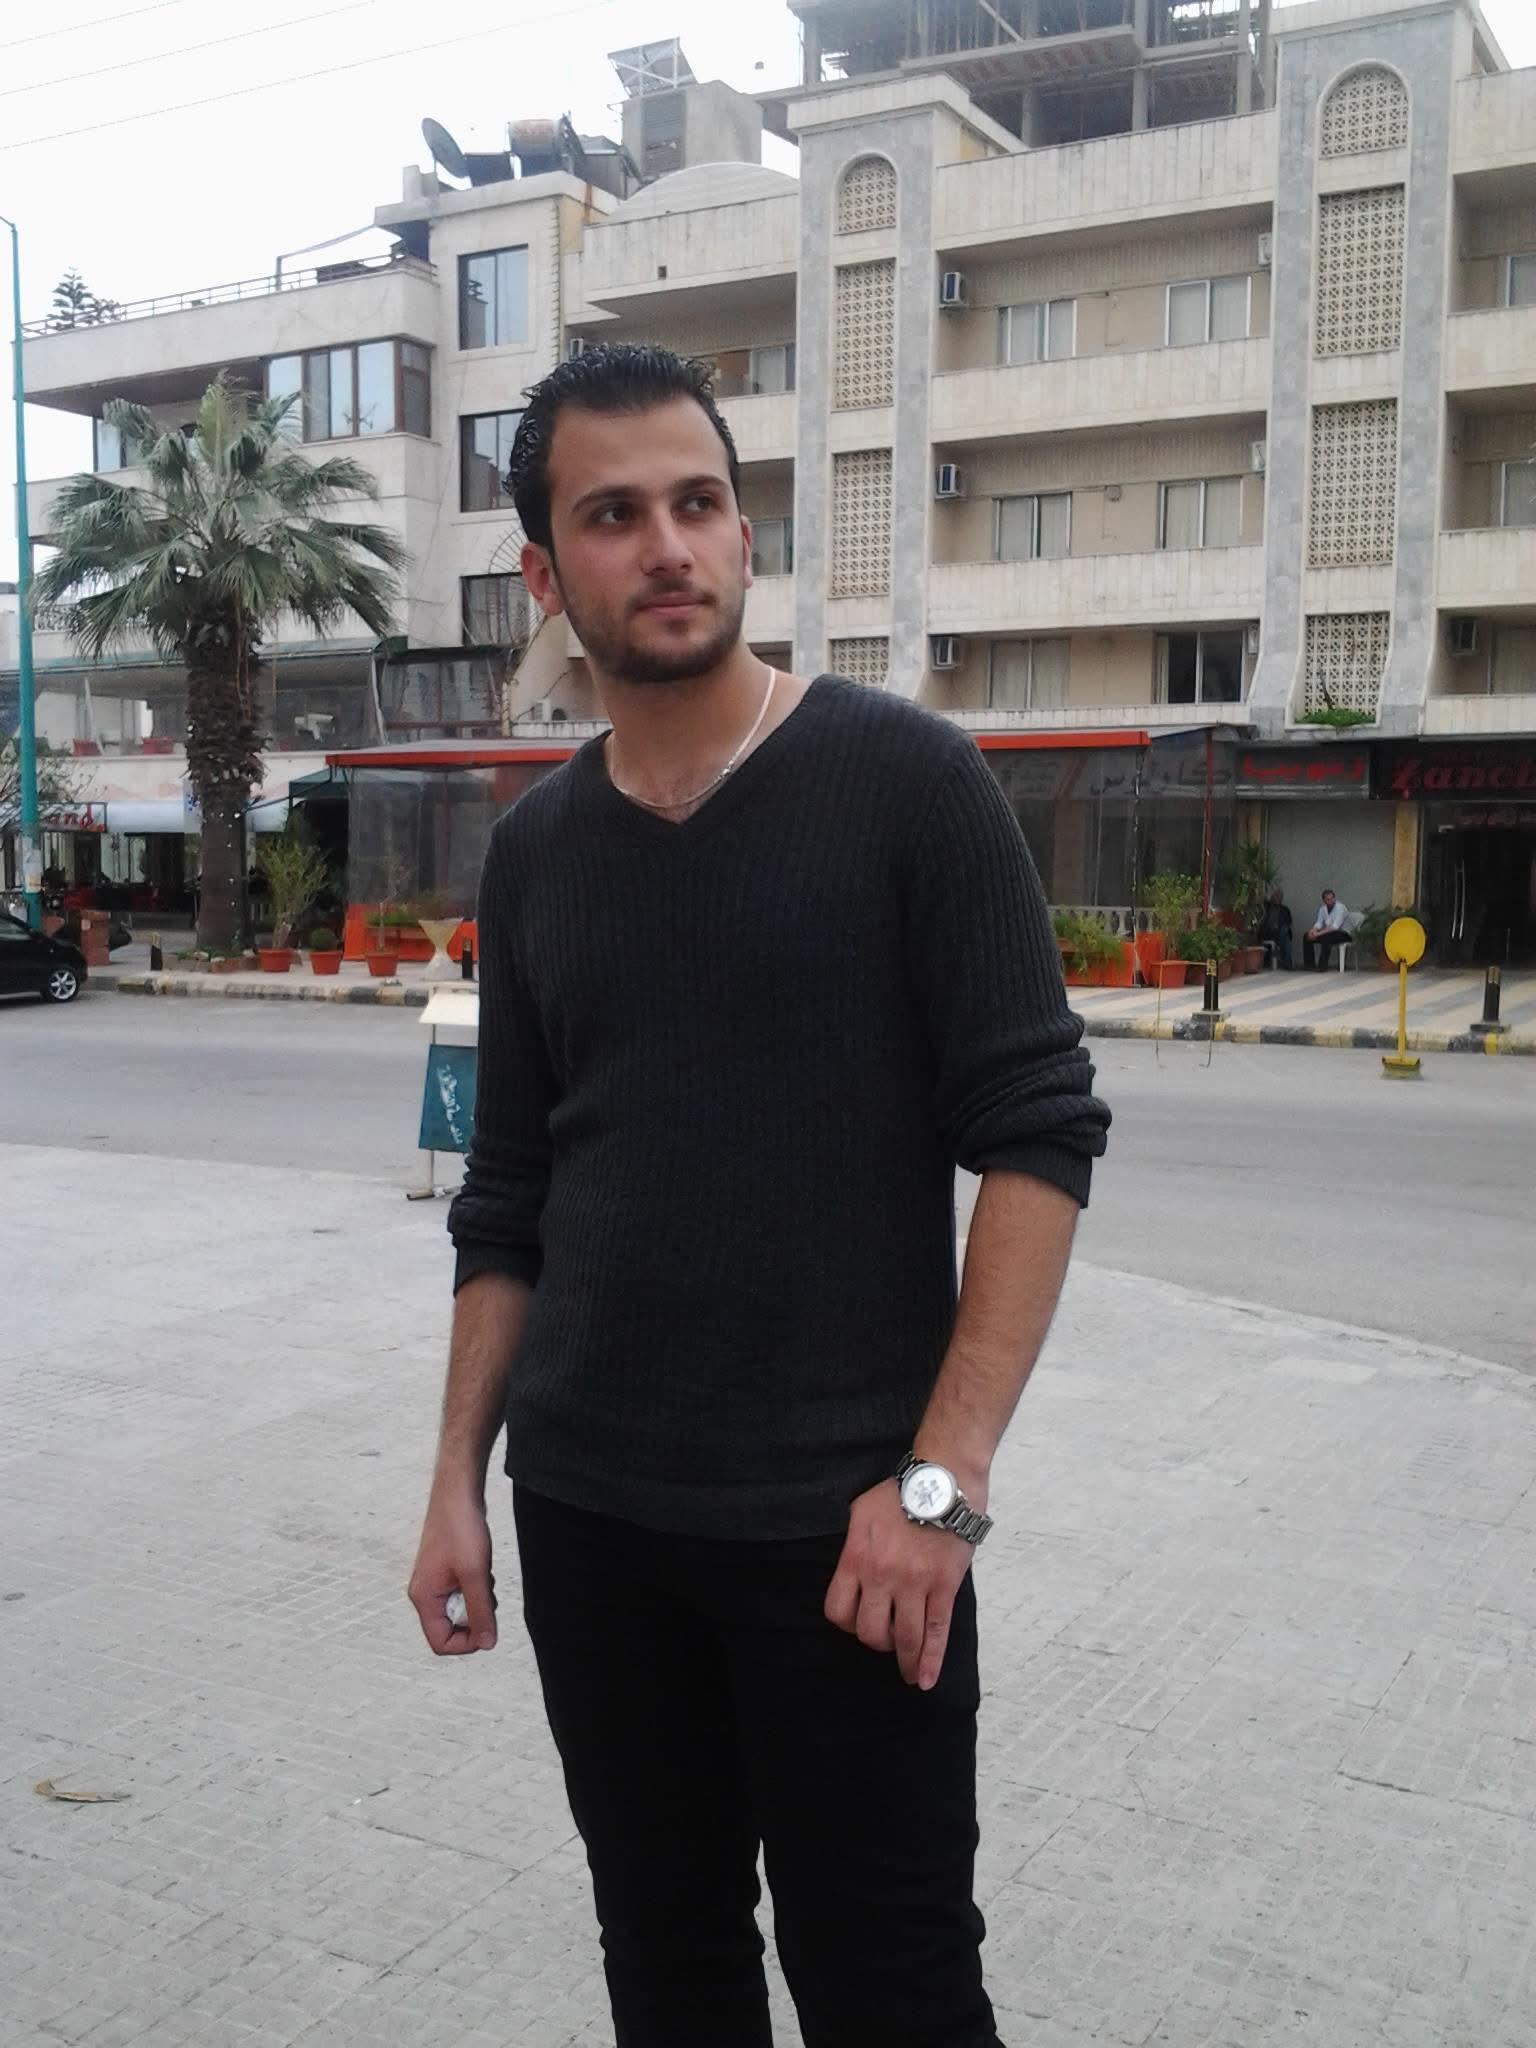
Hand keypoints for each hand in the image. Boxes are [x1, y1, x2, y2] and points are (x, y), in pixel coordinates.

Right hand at [408, 1487, 497, 1655]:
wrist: (458, 1492)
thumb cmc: (460, 1528)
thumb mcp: (475, 1574)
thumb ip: (481, 1611)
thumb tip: (487, 1643)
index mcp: (424, 1598)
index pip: (441, 1642)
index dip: (467, 1643)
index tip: (487, 1627)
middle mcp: (425, 1592)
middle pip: (451, 1627)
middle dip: (475, 1617)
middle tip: (488, 1596)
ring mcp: (435, 1580)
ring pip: (460, 1608)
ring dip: (478, 1600)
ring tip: (485, 1577)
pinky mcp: (446, 1569)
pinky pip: (463, 1591)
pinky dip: (477, 1585)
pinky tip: (483, 1567)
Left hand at [824, 1476, 983, 1691]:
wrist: (944, 1478)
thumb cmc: (899, 1491)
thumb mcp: (860, 1513)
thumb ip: (852, 1546)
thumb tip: (850, 1573)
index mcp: (856, 1558)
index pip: (838, 1610)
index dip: (845, 1622)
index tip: (856, 1622)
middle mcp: (882, 1576)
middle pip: (869, 1631)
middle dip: (875, 1641)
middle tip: (884, 1638)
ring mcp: (915, 1584)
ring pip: (903, 1638)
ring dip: (903, 1661)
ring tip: (906, 1674)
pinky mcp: (944, 1587)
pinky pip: (937, 1632)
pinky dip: (932, 1660)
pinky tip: (926, 1680)